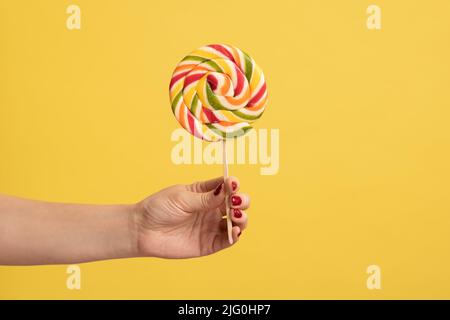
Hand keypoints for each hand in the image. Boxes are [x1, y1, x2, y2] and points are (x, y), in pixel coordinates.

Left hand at [135, 177, 249, 257]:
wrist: (142, 230)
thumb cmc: (159, 208)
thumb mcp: (182, 198)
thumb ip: (205, 198)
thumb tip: (227, 190)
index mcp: (206, 193)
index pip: (226, 186)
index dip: (233, 184)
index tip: (233, 184)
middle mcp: (211, 209)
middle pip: (237, 204)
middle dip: (242, 201)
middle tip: (236, 202)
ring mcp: (211, 226)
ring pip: (237, 222)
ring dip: (242, 218)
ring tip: (235, 216)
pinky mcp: (208, 243)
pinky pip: (227, 240)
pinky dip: (235, 236)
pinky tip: (234, 231)